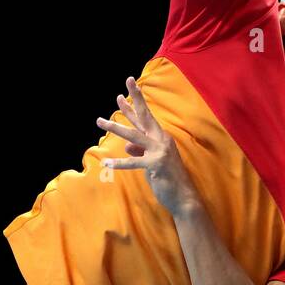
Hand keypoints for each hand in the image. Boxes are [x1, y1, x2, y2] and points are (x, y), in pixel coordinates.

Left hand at [96, 78, 198, 219]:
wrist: (183, 196)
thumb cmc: (168, 178)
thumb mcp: (151, 162)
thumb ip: (140, 151)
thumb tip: (127, 146)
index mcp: (160, 137)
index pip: (146, 117)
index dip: (136, 102)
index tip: (128, 88)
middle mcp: (161, 139)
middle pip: (144, 117)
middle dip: (133, 101)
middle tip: (123, 88)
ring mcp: (159, 150)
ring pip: (134, 135)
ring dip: (116, 128)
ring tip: (100, 121)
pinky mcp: (156, 164)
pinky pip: (134, 162)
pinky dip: (119, 163)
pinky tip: (106, 162)